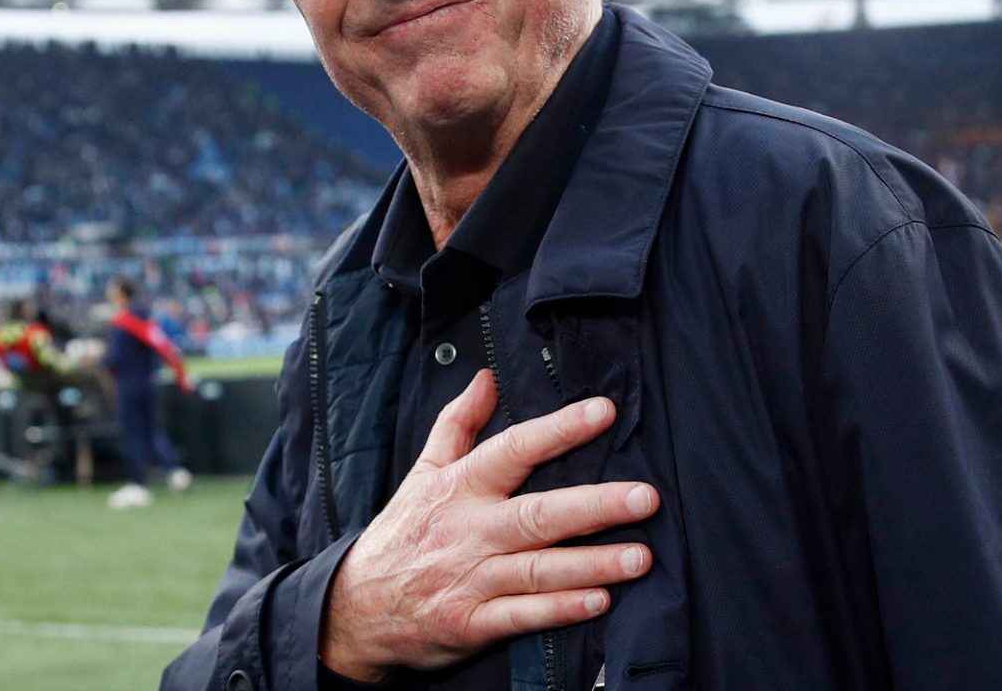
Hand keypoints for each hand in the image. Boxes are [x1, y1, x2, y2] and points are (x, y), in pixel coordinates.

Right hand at [319, 369, 658, 680]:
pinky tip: (599, 602)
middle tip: (645, 497)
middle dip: (595, 505)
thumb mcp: (423, 472)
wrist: (356, 608)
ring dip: (592, 563)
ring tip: (640, 557)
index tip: (603, 412)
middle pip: (537, 513)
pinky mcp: (472, 623)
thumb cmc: (401, 534)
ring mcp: (471, 578)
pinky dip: (560, 610)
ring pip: (538, 568)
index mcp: (459, 487)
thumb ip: (458, 423)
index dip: (559, 429)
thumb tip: (485, 377)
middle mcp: (469, 530)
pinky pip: (522, 616)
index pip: (514, 450)